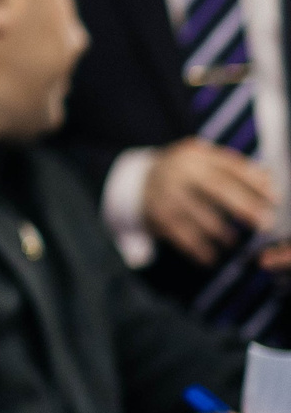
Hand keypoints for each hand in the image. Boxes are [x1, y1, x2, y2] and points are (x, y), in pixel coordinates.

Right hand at [142, 140, 276, 264]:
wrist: (137, 182)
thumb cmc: (184, 173)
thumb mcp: (204, 161)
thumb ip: (235, 168)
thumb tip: (269, 181)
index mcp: (196, 155)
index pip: (231, 167)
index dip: (255, 183)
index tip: (275, 199)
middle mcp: (180, 171)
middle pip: (218, 187)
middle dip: (244, 206)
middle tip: (264, 224)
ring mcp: (167, 193)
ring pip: (199, 214)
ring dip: (221, 231)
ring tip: (233, 241)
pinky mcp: (157, 214)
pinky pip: (181, 234)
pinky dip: (198, 249)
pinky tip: (210, 258)